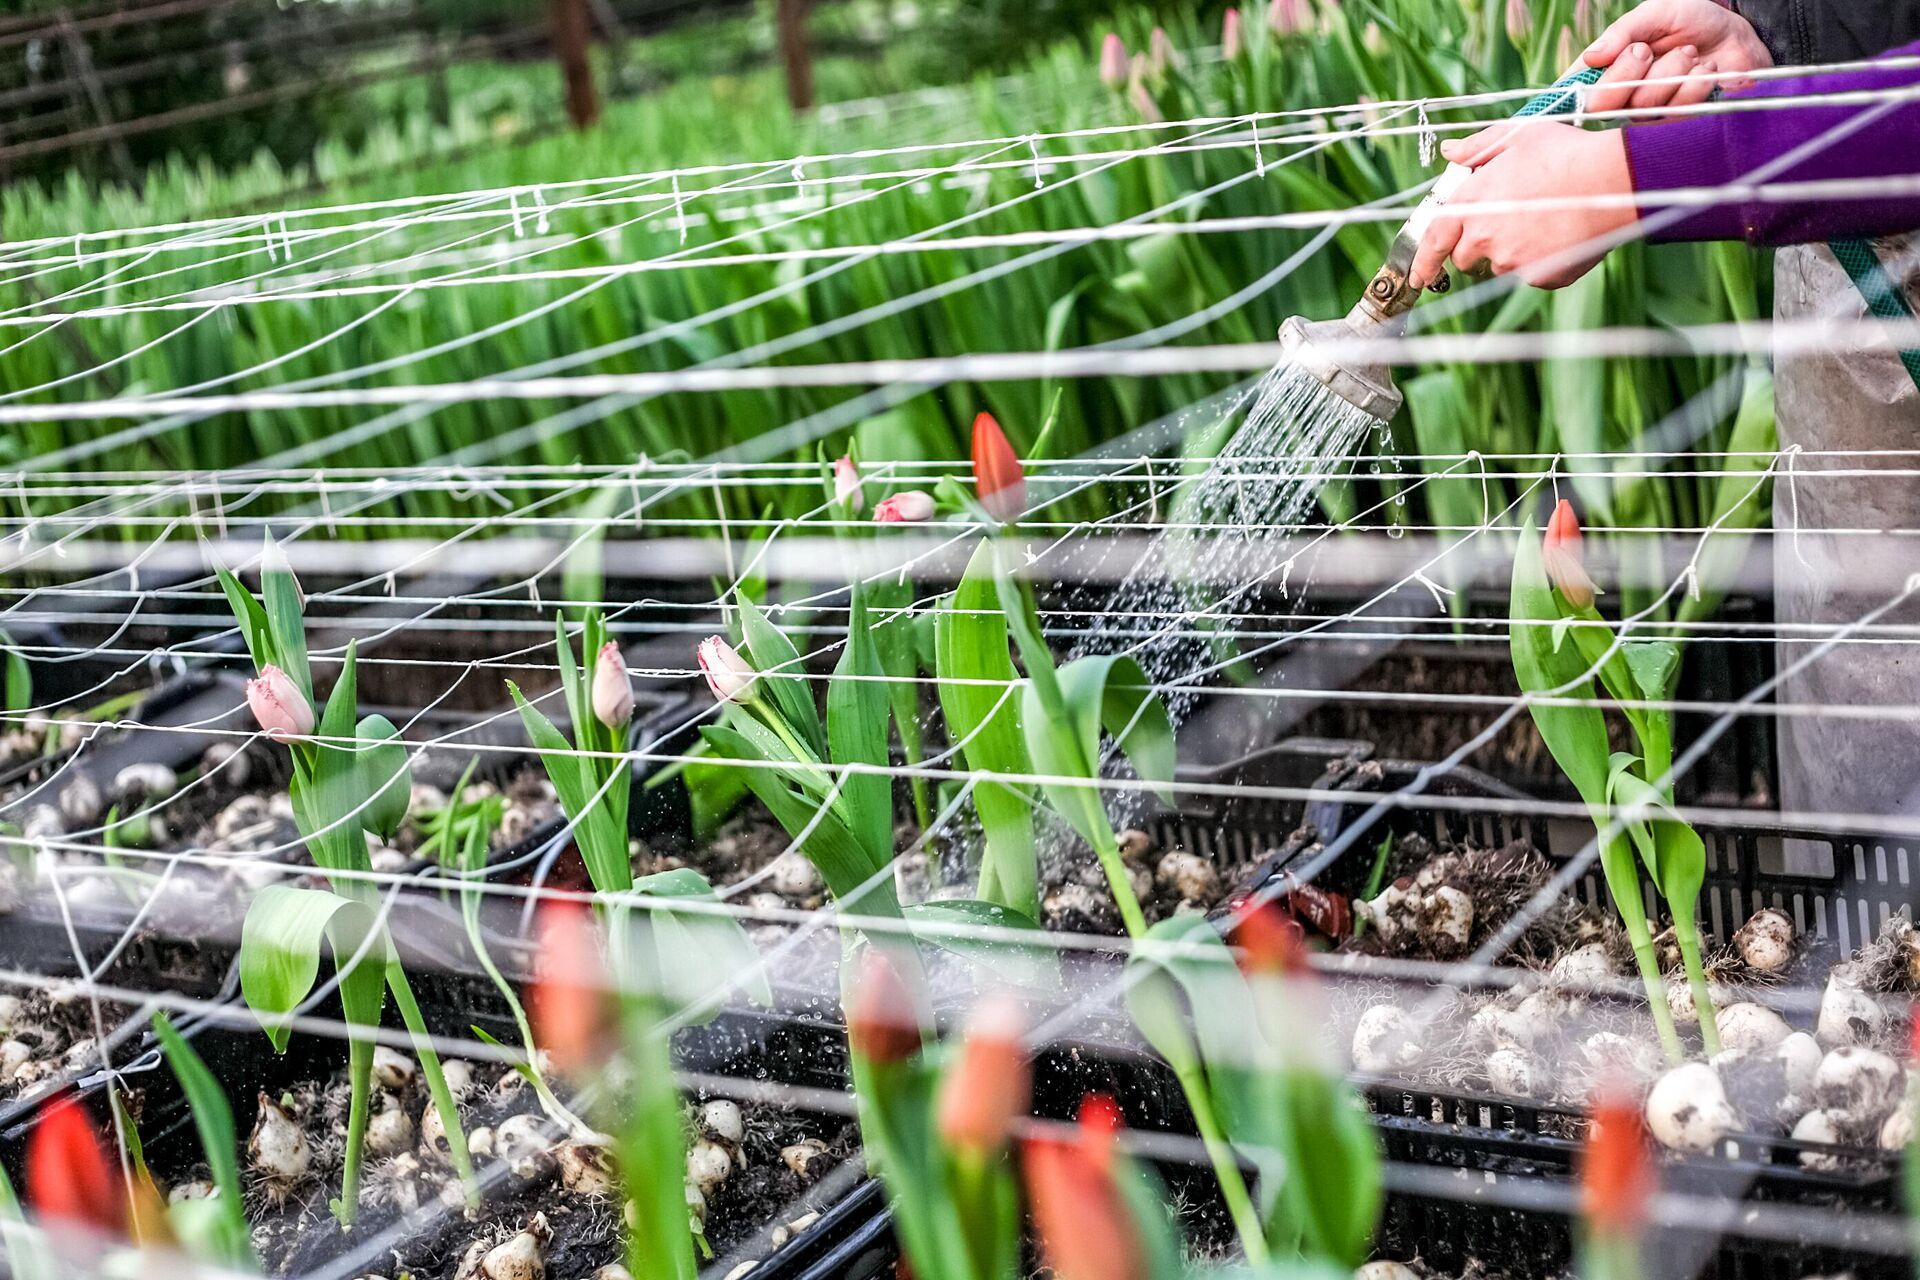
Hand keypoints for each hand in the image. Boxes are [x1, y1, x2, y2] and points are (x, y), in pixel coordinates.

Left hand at [1409, 122, 1635, 290]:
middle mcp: (1484, 237)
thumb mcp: (1517, 135)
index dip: (1423, 261)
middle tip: (1507, 222)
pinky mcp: (1539, 277)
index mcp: (1471, 204)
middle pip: (1466, 257)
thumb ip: (1477, 147)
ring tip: (1544, 219)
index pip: (1434, 240)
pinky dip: (1542, 261)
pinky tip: (1562, 233)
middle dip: (1477, 246)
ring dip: (1511, 251)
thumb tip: (1449, 151)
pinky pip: (1532, 275)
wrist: (1613, 180)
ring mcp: (1511, 261)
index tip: (1418, 275)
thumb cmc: (1566, 152)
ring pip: (1501, 266)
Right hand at [1584, 0, 1772, 112]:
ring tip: (1690, 54)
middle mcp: (1619, 97)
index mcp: (1604, 70)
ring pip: (1643, 108)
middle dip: (1633, 73)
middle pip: (1603, 106)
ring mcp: (1646, 115)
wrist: (1737, 35)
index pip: (1577, 91)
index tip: (1636, 49)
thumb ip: (1623, 31)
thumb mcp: (1657, 12)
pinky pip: (1675, 116)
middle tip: (1651, 50)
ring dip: (1672, 73)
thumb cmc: (1691, 20)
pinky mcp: (1675, 125)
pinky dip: (1694, 86)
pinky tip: (1705, 71)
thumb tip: (1592, 58)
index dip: (1599, 79)